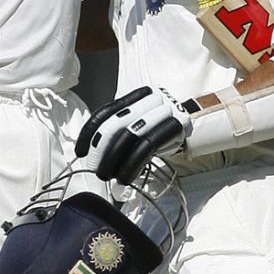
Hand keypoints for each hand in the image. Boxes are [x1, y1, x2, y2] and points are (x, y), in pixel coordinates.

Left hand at [74, 87, 193, 183]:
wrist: (192, 122)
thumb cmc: (158, 127)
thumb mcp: (137, 121)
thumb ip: (117, 127)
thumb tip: (92, 151)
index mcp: (134, 96)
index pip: (105, 112)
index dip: (89, 133)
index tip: (80, 152)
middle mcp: (148, 99)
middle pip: (115, 123)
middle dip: (101, 149)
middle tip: (95, 169)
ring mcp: (163, 111)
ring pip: (130, 135)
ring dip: (115, 160)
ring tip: (109, 176)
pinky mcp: (174, 126)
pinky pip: (146, 147)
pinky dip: (132, 165)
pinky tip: (125, 177)